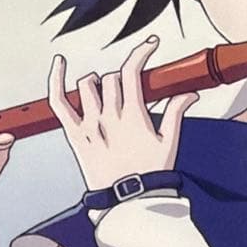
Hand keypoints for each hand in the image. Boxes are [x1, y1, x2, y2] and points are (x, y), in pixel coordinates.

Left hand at [47, 35, 197, 190]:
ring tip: (104, 93)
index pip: (132, 71)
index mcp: (133, 116)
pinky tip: (58, 64)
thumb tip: (190, 94)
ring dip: (97, 84)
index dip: (140, 52)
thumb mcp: (169, 143)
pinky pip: (59, 103)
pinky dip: (55, 81)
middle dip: (121, 80)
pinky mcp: (74, 135)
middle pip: (111, 79)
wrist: (127, 202)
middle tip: (128, 93)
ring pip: (87, 85)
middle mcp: (109, 117)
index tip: (150, 44)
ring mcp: (89, 125)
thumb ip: (178, 113)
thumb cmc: (149, 175)